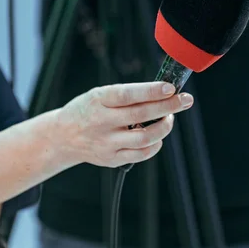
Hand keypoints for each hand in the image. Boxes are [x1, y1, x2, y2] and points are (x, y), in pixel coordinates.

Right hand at [58, 82, 193, 167]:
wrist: (63, 136)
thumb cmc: (88, 110)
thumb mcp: (100, 95)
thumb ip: (126, 95)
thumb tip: (161, 92)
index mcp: (98, 100)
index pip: (128, 94)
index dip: (150, 91)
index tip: (170, 88)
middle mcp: (102, 122)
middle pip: (141, 114)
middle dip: (168, 106)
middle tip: (185, 100)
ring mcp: (106, 143)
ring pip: (144, 137)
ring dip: (164, 127)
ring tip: (169, 117)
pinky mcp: (111, 159)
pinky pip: (141, 154)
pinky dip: (155, 144)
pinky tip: (158, 135)